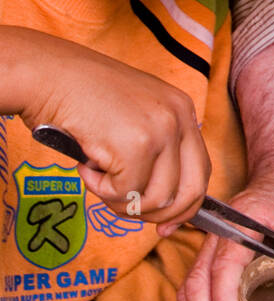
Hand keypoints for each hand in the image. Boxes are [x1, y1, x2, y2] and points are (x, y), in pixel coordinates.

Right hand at [10, 27, 211, 227]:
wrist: (46, 75)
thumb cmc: (80, 97)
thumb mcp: (132, 116)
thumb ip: (153, 151)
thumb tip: (164, 203)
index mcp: (182, 109)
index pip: (200, 171)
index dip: (184, 206)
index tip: (165, 225)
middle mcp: (179, 117)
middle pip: (189, 191)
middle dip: (158, 214)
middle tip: (128, 212)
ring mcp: (161, 130)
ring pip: (157, 199)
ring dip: (121, 199)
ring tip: (97, 175)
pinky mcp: (138, 145)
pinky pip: (126, 193)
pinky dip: (100, 188)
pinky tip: (86, 163)